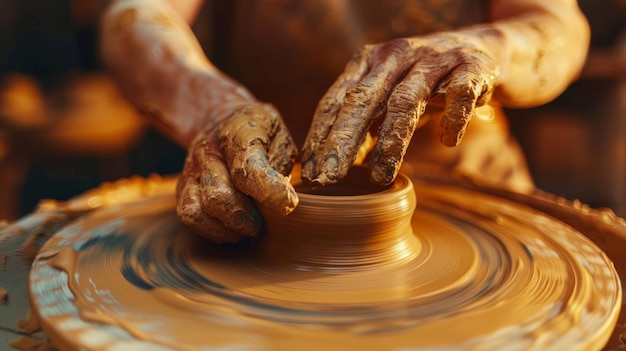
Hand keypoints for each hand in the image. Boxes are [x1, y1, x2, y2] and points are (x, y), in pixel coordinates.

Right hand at [176, 103, 297, 242]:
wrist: (220, 117)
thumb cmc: (260, 131)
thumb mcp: (280, 135)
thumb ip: (281, 165)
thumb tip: (284, 200)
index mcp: (238, 131)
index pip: (248, 168)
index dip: (270, 191)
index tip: (288, 205)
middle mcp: (208, 150)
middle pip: (218, 196)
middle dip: (245, 218)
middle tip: (262, 223)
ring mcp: (190, 170)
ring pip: (197, 211)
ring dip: (227, 228)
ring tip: (247, 228)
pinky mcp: (181, 188)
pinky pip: (190, 218)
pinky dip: (212, 230)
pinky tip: (231, 228)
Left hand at [301, 30, 498, 185]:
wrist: (483, 48)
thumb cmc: (423, 81)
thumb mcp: (387, 95)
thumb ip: (362, 124)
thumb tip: (328, 167)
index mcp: (368, 61)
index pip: (336, 100)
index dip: (320, 137)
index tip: (310, 174)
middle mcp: (396, 55)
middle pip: (362, 99)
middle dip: (342, 141)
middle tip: (328, 178)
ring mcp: (433, 58)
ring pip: (405, 101)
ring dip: (391, 141)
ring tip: (380, 177)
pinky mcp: (471, 66)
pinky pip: (459, 93)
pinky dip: (452, 118)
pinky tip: (447, 140)